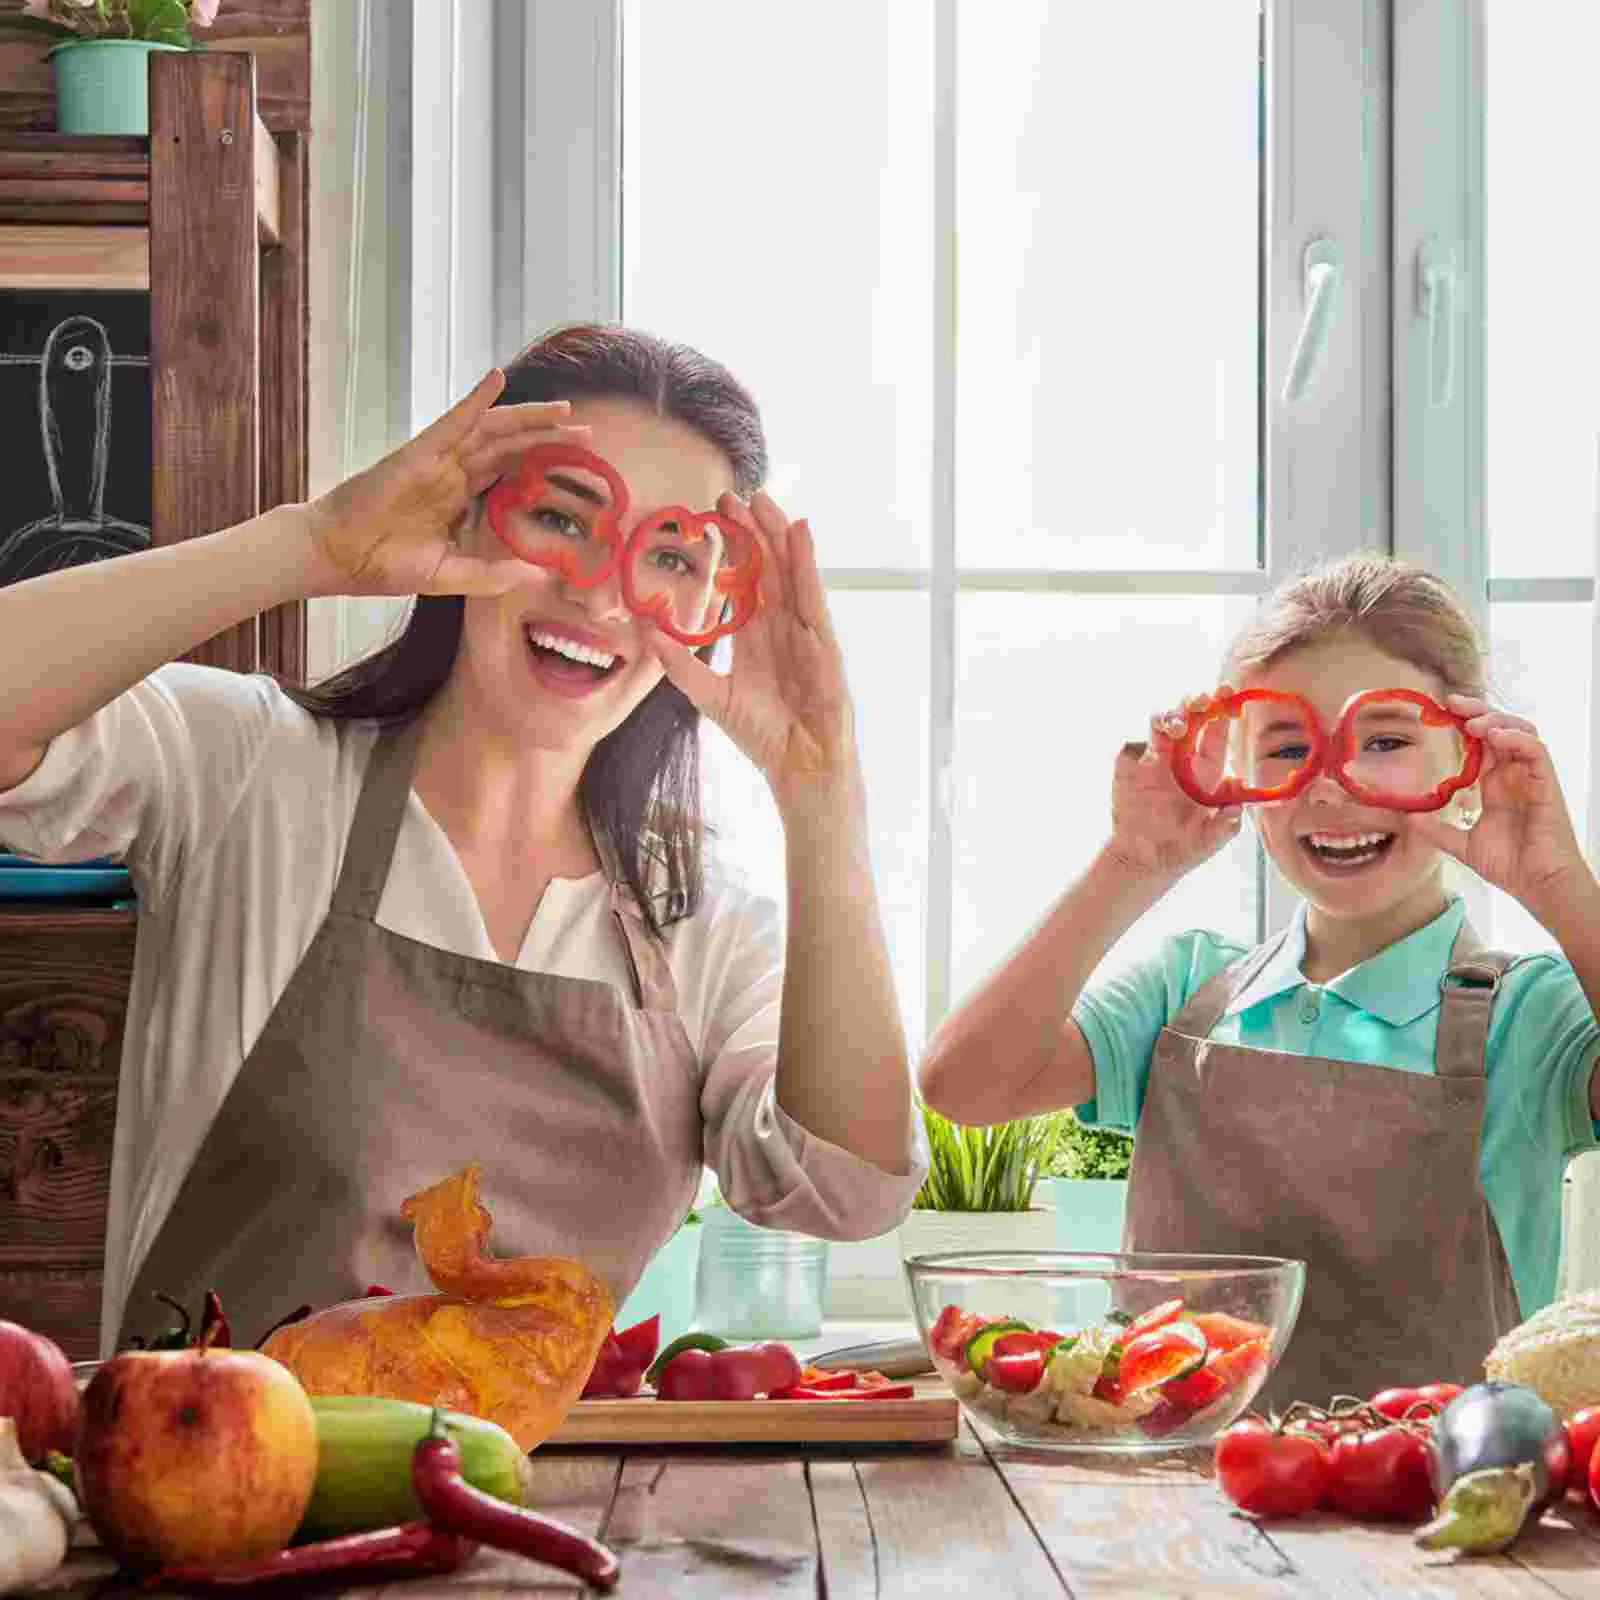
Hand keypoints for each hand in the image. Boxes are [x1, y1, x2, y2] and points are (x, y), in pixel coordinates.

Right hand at [302, 370, 591, 598]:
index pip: (509, 473)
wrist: (339, 557)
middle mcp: (453, 474)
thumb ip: (490, 574)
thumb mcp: (450, 575)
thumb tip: (535, 577)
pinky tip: (497, 379)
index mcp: (459, 498)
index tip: (576, 464)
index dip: (542, 465)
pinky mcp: (420, 452)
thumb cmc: (384, 564)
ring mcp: (438, 460)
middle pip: (509, 446)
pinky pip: (454, 420)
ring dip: (527, 417)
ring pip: (491, 429)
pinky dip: (476, 399)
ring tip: (564, 410)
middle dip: (548, 437)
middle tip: (588, 433)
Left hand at [645, 490, 860, 821]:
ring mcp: (806, 631)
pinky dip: (808, 563)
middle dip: (752, 530)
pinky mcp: (825, 642)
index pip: (743, 581)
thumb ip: (682, 665)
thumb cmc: (763, 735)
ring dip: (778, 535)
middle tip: (730, 493)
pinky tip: (800, 532)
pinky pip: (814, 595)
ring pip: (791, 572)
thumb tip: (647, 634)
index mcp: (757, 635)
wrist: (800, 766)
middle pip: (768, 567)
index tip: (711, 515)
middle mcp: (782, 626)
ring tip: (764, 500)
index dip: (730, 548)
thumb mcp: (712, 696)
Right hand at [1105, 689, 1243, 881]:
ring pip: (1160, 724)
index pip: (1214, 733)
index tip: (1228, 694)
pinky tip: (1147, 753)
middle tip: (1204, 698)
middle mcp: (1180, 760)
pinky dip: (1137, 744)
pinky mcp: (1128, 770)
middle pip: (1188, 719)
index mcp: (1204, 771)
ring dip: (1170, 717)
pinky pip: (1130, 747)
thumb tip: (1238, 802)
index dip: (1221, 711)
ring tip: (1178, 727)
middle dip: (1196, 703)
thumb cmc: (1182, 849)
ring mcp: (1152, 762)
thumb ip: (1227, 824)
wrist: (1144, 861)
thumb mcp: (1211, 840)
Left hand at [1409, 695, 1589, 908]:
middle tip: (1451, 702)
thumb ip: (1437, 830)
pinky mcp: (1546, 785)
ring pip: (1521, 731)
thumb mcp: (1463, 845)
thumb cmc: (1511, 866)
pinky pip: (1535, 751)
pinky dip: (1516, 739)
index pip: (1481, 742)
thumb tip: (1407, 818)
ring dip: (1496, 720)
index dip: (1464, 723)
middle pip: (1500, 728)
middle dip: (1477, 710)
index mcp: (1495, 784)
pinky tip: (1495, 736)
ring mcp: (1531, 778)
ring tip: (1471, 721)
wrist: (1538, 885)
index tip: (1440, 710)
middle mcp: (1513, 775)